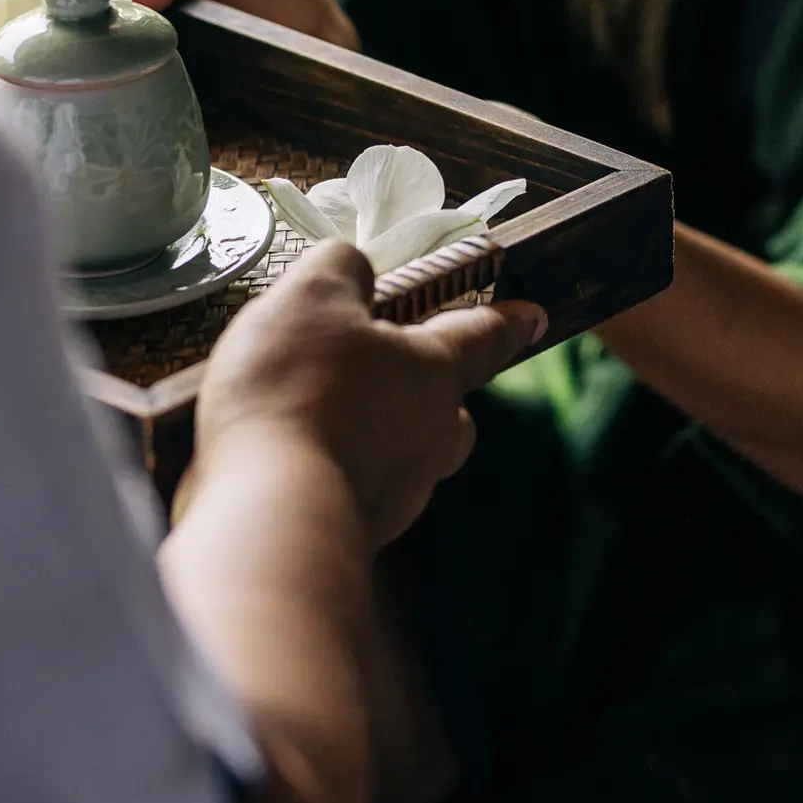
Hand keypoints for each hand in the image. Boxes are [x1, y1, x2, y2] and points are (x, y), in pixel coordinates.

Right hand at [195, 240, 547, 548]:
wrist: (269, 517)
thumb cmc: (297, 390)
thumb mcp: (311, 296)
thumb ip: (341, 268)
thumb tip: (355, 270)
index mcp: (434, 371)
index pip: (484, 337)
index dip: (507, 321)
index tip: (534, 316)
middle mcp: (431, 438)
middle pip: (453, 414)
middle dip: (437, 396)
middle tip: (395, 377)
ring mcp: (397, 494)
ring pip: (408, 458)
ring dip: (379, 436)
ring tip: (322, 418)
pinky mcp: (357, 534)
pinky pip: (357, 491)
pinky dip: (333, 471)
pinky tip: (287, 462)